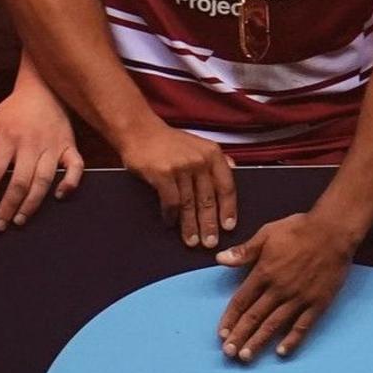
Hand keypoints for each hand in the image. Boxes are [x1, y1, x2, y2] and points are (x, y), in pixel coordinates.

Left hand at [0, 83, 84, 229]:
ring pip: (44, 179)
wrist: (43, 87)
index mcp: (7, 137)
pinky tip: (60, 197)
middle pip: (19, 180)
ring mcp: (52, 146)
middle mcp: (30, 143)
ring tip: (20, 220)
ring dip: (32, 202)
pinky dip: (70, 183)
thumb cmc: (11, 111)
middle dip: (7, 206)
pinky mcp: (69, 146)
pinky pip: (76, 167)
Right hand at [116, 121, 235, 250]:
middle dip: (209, 224)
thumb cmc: (167, 141)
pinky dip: (171, 216)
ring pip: (189, 204)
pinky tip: (170, 224)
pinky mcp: (163, 174)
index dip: (228, 209)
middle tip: (210, 242)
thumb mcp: (197, 144)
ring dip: (190, 226)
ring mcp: (181, 167)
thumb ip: (214, 159)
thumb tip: (234, 169)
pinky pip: (171, 201)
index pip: (226, 186)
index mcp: (212, 154)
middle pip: (208, 199)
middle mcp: (200, 160)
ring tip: (191, 241)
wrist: (138, 130)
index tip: (228, 227)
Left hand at [217, 209, 356, 362]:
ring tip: (246, 357)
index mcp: (264, 272)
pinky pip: (302, 325)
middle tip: (228, 353)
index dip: (230, 319)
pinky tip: (281, 353)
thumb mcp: (267, 234)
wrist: (333, 231)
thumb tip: (219, 259)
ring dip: (258, 342)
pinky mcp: (317, 303)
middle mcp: (279, 289)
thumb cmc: (299, 229)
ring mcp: (299, 298)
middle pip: (254, 317)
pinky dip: (292, 340)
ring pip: (274, 325)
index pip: (241, 301)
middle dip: (239, 336)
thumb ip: (244, 251)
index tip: (221, 334)